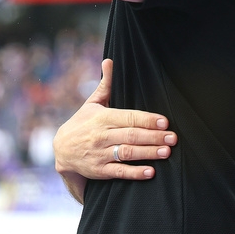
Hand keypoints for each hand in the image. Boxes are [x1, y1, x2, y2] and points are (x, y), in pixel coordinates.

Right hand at [53, 58, 176, 202]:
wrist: (61, 150)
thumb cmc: (82, 123)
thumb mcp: (92, 103)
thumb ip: (106, 85)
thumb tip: (109, 61)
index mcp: (102, 117)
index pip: (128, 117)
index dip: (147, 120)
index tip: (164, 121)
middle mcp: (102, 135)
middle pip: (131, 135)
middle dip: (153, 137)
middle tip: (173, 138)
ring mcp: (100, 154)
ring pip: (127, 153)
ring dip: (148, 153)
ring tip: (166, 152)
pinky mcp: (100, 170)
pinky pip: (119, 172)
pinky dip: (135, 172)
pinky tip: (150, 172)